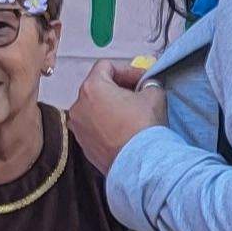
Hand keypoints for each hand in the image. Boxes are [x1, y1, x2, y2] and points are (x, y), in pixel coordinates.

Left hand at [67, 56, 167, 170]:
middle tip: (139, 94)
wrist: (140, 164)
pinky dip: (106, 125)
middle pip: (98, 87)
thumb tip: (146, 87)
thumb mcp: (153, 95)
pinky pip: (94, 127)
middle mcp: (78, 106)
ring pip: (94, 108)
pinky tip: (124, 131)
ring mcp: (78, 128)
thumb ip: (148, 84)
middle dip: (119, 88)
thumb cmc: (143, 126)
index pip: (106, 66)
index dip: (127, 70)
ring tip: (131, 114)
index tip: (142, 79)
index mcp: (92, 88)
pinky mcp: (83, 146)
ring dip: (111, 107)